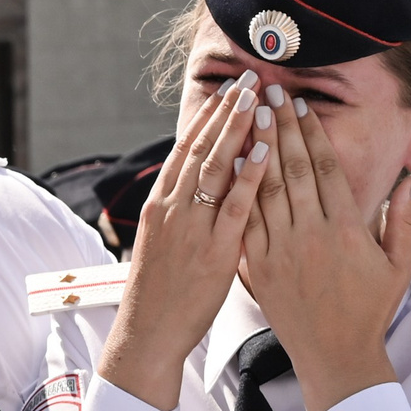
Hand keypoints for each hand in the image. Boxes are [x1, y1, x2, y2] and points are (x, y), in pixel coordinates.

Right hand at [97, 70, 271, 410]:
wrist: (146, 333)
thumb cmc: (160, 292)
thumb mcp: (163, 243)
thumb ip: (182, 212)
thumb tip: (203, 185)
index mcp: (159, 204)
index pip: (184, 149)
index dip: (207, 116)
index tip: (227, 90)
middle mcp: (171, 208)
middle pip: (200, 147)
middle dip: (226, 110)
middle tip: (248, 77)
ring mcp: (190, 227)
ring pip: (214, 167)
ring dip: (238, 129)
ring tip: (257, 98)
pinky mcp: (212, 250)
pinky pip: (234, 206)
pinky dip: (249, 177)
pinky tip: (264, 151)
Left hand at [239, 85, 410, 410]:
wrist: (335, 356)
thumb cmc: (371, 309)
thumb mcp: (400, 264)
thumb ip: (404, 217)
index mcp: (346, 229)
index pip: (326, 168)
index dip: (312, 133)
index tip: (301, 104)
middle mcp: (311, 235)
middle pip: (292, 169)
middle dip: (279, 127)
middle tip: (268, 92)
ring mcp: (281, 251)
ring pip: (263, 190)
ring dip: (254, 149)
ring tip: (246, 116)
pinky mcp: (258, 268)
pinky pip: (243, 223)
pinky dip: (234, 192)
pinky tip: (226, 166)